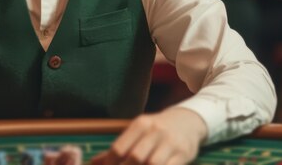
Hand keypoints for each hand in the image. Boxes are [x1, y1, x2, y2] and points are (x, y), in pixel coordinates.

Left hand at [91, 108, 206, 164]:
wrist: (188, 121)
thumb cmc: (156, 130)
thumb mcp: (138, 132)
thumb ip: (119, 147)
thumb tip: (93, 162)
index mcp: (140, 124)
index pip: (119, 147)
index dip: (110, 164)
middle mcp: (155, 131)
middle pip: (135, 157)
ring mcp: (170, 142)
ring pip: (153, 164)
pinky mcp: (183, 153)